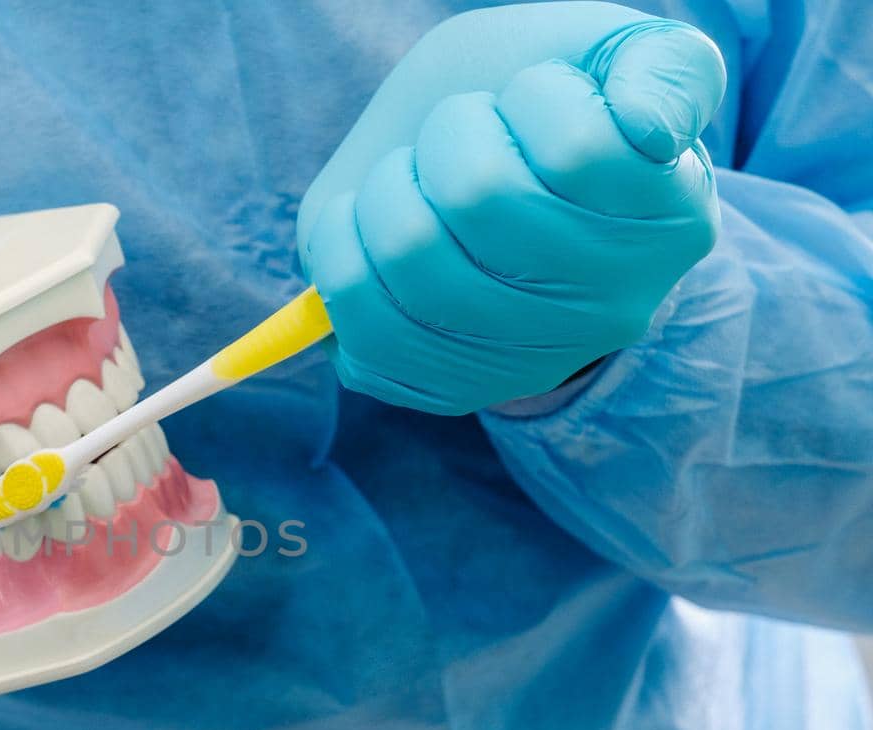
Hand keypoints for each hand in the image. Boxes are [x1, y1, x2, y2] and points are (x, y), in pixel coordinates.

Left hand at [298, 7, 726, 414]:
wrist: (498, 199)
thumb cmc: (555, 117)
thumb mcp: (620, 64)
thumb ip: (663, 70)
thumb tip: (647, 127)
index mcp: (668, 223)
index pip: (578, 145)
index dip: (532, 95)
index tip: (532, 101)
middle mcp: (607, 309)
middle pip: (480, 193)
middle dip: (450, 133)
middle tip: (461, 136)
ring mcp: (520, 360)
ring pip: (410, 246)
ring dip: (390, 183)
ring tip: (414, 178)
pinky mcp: (439, 386)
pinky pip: (356, 306)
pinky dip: (341, 241)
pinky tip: (364, 223)